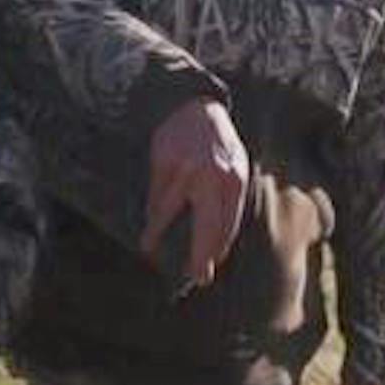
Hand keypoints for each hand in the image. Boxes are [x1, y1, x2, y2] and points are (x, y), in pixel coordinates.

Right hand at [141, 98, 247, 290]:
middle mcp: (213, 176)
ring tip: (148, 247)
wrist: (193, 107)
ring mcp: (186, 168)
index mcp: (235, 179)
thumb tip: (218, 248)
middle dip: (199, 255)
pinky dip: (154, 208)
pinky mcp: (163, 162)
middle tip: (194, 277)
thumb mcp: (235, 170)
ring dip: (158, 231)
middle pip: (206, 225)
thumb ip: (228, 204)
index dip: (217, 250)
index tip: (206, 271)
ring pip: (170, 210)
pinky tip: (151, 217)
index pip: (227, 225)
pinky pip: (156, 194)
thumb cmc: (218, 147)